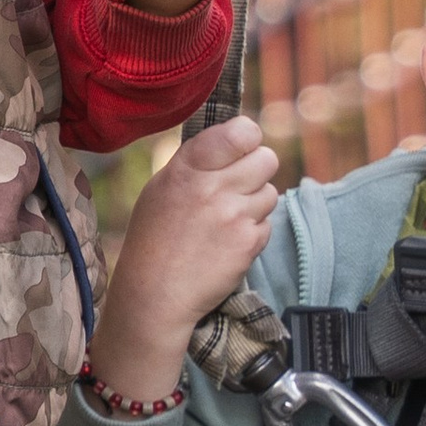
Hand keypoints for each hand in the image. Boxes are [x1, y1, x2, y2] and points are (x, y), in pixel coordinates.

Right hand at [82, 115, 280, 408]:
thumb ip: (197, 162)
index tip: (241, 148)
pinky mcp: (249, 243)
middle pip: (267, 158)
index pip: (242, 131)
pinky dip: (253, 232)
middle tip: (238, 186)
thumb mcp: (162, 188)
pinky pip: (267, 224)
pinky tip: (228, 243)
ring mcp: (235, 215)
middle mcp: (213, 187)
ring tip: (227, 220)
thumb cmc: (154, 240)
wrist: (155, 294)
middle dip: (257, 170)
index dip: (248, 138)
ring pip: (271, 192)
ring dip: (256, 203)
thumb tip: (232, 138)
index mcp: (189, 167)